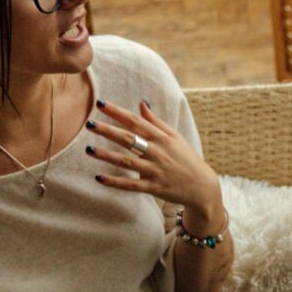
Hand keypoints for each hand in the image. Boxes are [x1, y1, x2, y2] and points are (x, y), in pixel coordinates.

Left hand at [87, 98, 224, 232]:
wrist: (203, 187)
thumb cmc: (187, 159)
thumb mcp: (175, 137)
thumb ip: (156, 122)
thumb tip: (141, 104)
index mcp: (162, 138)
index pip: (136, 121)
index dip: (117, 112)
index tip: (100, 103)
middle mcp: (158, 153)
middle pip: (129, 139)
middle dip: (108, 131)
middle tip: (89, 124)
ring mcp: (155, 171)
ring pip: (127, 162)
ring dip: (107, 156)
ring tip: (88, 150)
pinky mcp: (154, 188)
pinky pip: (131, 185)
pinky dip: (115, 182)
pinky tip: (99, 178)